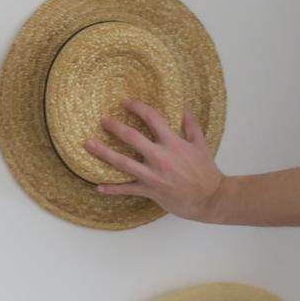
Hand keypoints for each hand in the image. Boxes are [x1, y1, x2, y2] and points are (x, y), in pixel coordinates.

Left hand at [85, 100, 226, 220]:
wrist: (211, 198)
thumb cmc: (206, 171)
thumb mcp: (201, 144)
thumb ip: (190, 124)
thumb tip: (183, 105)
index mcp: (173, 143)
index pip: (152, 119)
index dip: (137, 107)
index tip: (125, 102)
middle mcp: (160, 157)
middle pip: (131, 138)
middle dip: (114, 127)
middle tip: (102, 120)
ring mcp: (153, 175)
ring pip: (122, 163)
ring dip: (103, 153)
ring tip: (88, 144)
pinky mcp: (150, 190)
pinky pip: (126, 189)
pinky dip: (111, 188)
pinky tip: (97, 186)